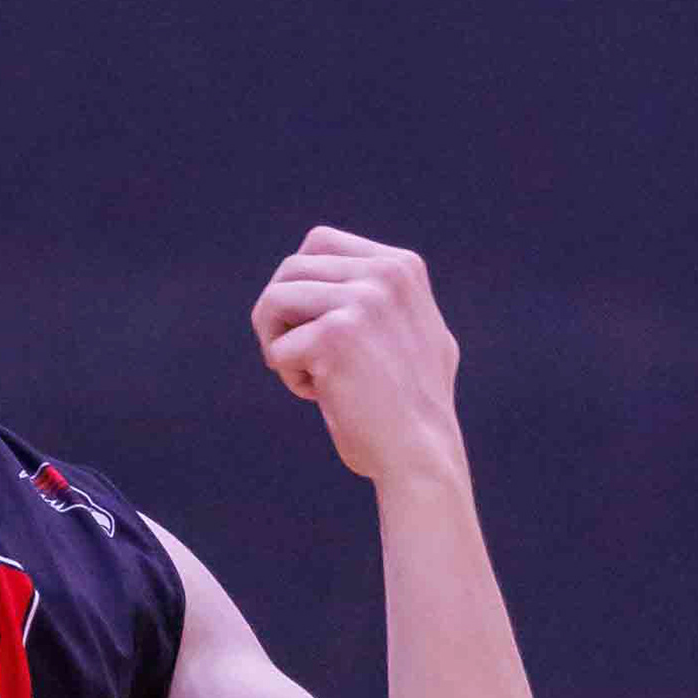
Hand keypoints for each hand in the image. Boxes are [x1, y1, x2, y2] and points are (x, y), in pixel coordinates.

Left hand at [252, 227, 463, 484]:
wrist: (422, 454)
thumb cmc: (414, 407)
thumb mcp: (416, 333)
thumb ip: (387, 299)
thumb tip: (347, 279)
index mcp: (402, 267)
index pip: (320, 242)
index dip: (301, 283)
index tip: (310, 323)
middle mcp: (384, 275)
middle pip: (291, 268)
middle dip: (281, 313)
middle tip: (298, 354)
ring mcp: (362, 303)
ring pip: (275, 299)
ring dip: (277, 340)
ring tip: (305, 373)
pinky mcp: (335, 337)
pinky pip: (278, 349)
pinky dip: (290, 376)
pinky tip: (321, 396)